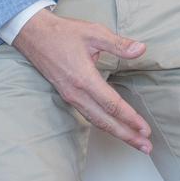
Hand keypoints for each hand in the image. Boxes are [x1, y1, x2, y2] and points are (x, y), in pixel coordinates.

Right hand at [12, 8, 152, 151]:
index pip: (112, 105)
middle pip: (104, 121)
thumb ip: (118, 44)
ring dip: (117, 133)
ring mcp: (70, 96)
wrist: (33, 35)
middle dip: (127, 135)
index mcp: (84, 79)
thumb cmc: (63, 33)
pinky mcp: (68, 96)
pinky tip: (115, 127)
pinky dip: (104, 124)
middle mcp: (76, 93)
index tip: (146, 129)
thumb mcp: (94, 32)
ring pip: (96, 121)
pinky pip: (88, 115)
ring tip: (135, 142)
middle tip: (146, 147)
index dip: (130, 118)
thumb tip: (141, 49)